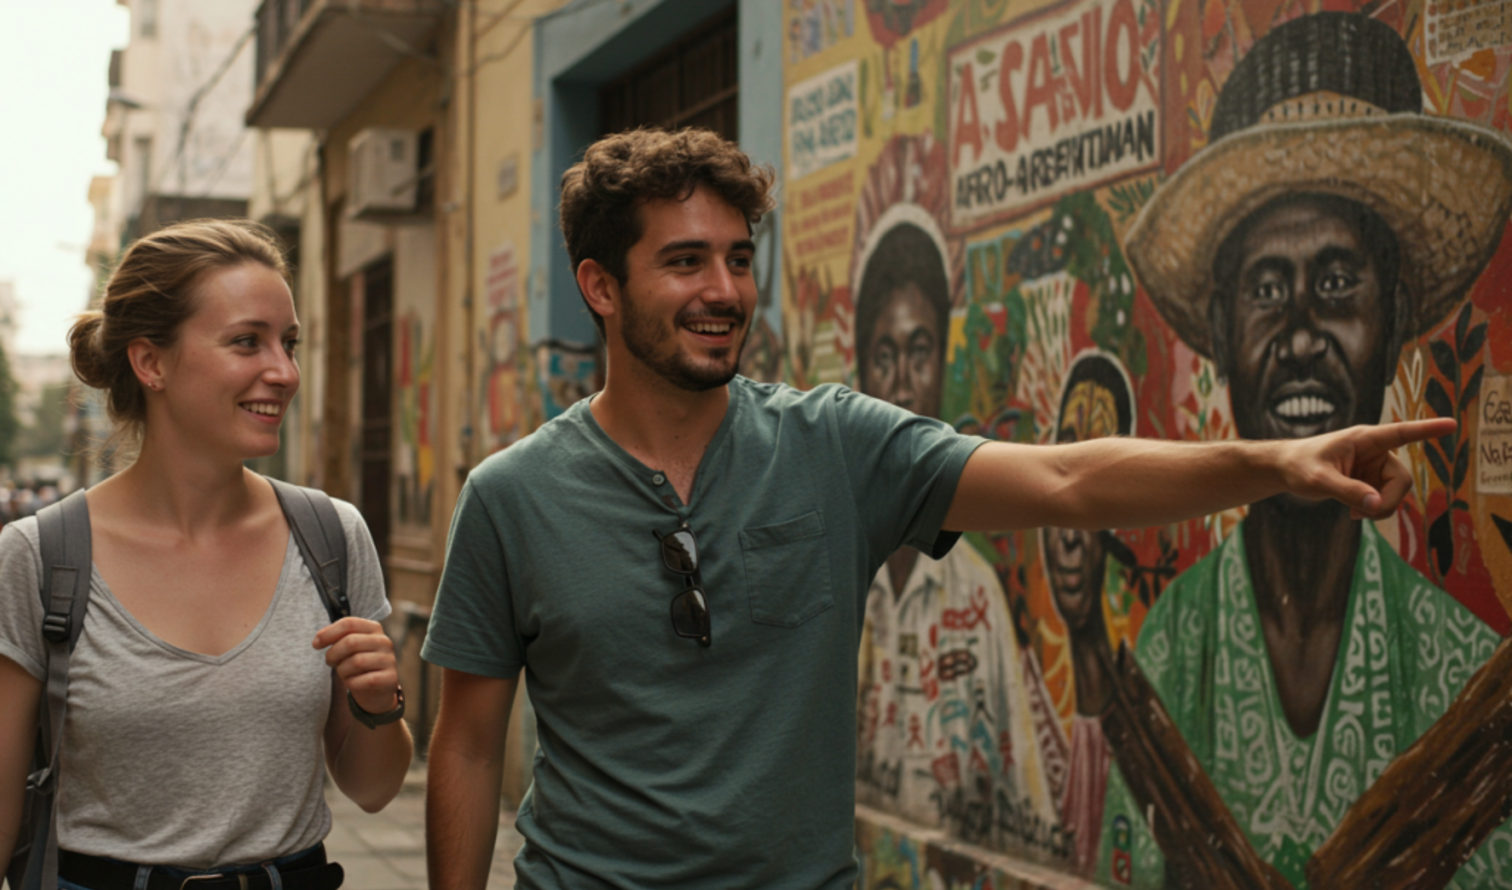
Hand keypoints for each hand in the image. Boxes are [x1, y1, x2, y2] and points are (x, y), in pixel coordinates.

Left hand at [314, 617, 398, 715]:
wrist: (376, 690)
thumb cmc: (357, 664)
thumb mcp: (348, 647)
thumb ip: (336, 639)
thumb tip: (317, 641)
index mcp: (374, 628)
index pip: (349, 623)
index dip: (328, 633)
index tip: (316, 644)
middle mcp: (384, 641)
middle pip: (350, 641)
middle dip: (333, 653)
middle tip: (329, 662)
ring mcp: (389, 659)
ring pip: (356, 662)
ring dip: (342, 670)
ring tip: (344, 673)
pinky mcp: (390, 678)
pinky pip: (362, 680)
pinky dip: (351, 683)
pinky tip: (354, 683)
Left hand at [1278, 419, 1456, 519]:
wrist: (1286, 470)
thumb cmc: (1299, 466)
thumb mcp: (1319, 480)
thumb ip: (1347, 491)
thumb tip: (1376, 505)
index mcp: (1365, 439)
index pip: (1402, 433)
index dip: (1427, 429)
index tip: (1452, 424)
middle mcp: (1376, 451)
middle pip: (1401, 481)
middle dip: (1387, 501)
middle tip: (1363, 515)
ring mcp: (1375, 466)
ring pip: (1396, 493)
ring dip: (1379, 509)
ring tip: (1354, 514)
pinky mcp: (1372, 480)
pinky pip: (1386, 500)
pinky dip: (1374, 510)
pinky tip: (1354, 513)